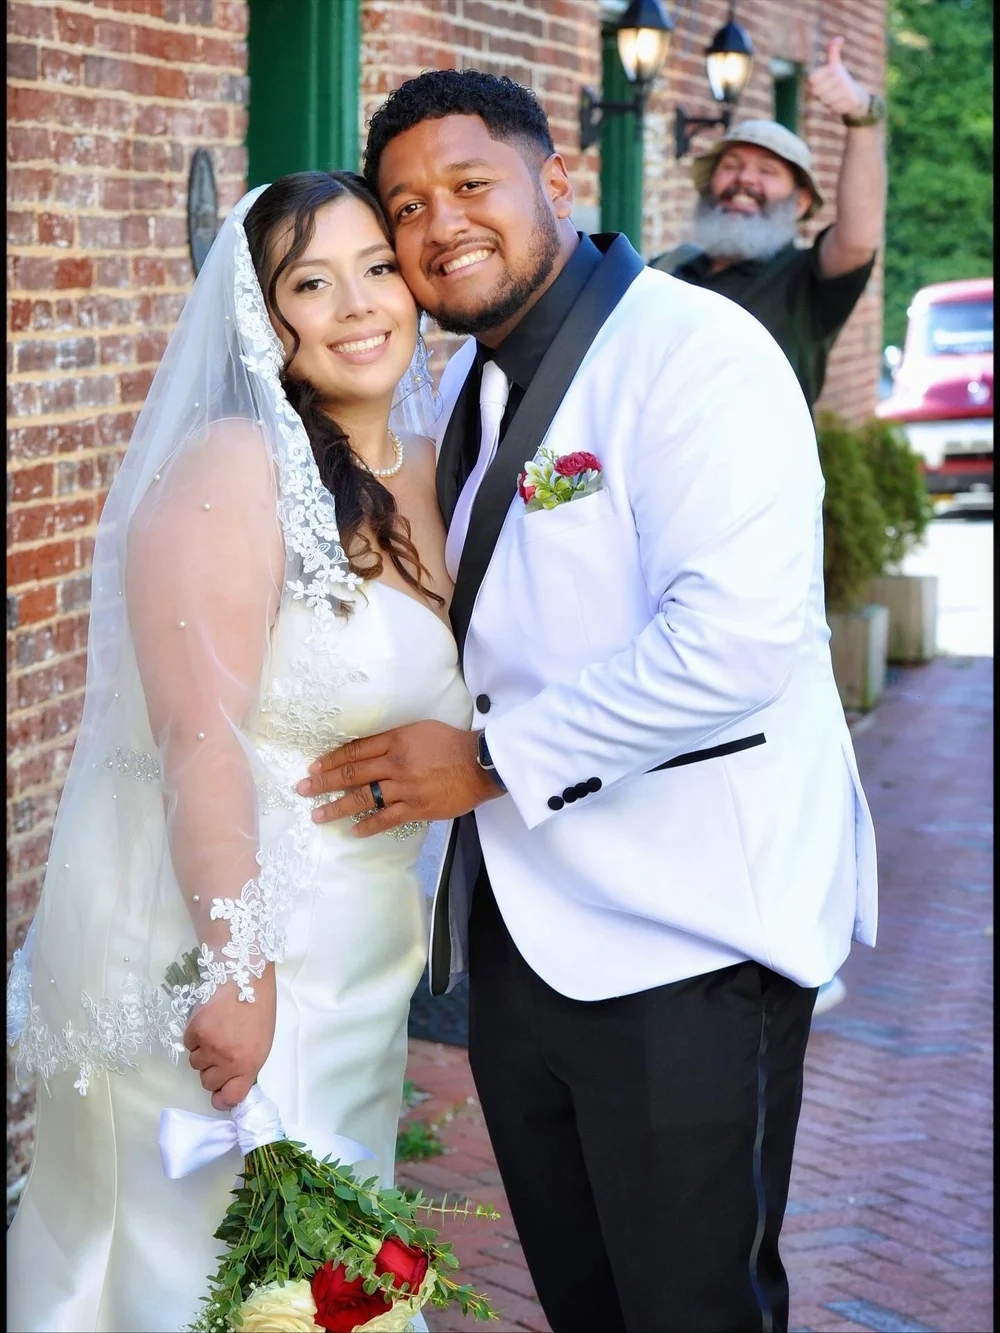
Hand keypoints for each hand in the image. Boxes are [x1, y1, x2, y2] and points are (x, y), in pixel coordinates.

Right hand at [184, 966, 276, 1110]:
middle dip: (213, 1071)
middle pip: (208, 1083)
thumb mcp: (262, 1041)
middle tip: (222, 1051)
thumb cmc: (259, 1006)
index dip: (223, 1099)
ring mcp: (209, 1046)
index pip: (230, 1098)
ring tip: (217, 1031)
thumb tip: (231, 1081)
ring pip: (195, 1065)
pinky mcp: (194, 1031)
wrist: (244, 974)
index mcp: (250, 1063)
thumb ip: (246, 1064)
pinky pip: (188, 1045)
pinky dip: (195, 1037)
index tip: (221, 1094)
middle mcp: (228, 1060)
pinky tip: (208, 1021)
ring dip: (203, 1053)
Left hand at [297, 721, 501, 836]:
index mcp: (395, 741)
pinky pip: (386, 819)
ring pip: (363, 798)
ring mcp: (404, 788)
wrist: (480, 764)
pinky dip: (368, 825)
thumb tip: (369, 749)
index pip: (355, 751)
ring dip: (337, 807)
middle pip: (351, 774)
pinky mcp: (416, 808)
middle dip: (323, 783)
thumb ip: (394, 738)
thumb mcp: (420, 729)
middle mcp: (395, 764)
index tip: (314, 768)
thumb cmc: (452, 743)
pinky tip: (353, 831)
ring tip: (318, 814)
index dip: (331, 760)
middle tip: (302, 790)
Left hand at [807, 36, 868, 120]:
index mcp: (833, 68)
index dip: (814, 84)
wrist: (856, 96)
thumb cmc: (840, 81)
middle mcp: (840, 76)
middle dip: (821, 94)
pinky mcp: (850, 99)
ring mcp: (845, 87)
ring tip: (836, 96)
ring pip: (824, 100)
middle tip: (829, 91)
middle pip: (816, 91)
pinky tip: (841, 102)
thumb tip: (839, 38)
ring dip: (828, 101)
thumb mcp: (834, 65)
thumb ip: (832, 51)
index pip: (811, 79)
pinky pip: (833, 107)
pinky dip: (835, 107)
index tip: (823, 82)